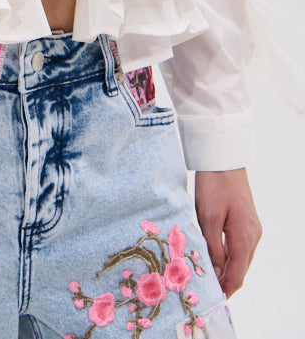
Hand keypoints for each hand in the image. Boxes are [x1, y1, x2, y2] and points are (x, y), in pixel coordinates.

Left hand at [194, 168, 261, 297]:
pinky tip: (216, 257)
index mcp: (244, 237)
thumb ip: (212, 247)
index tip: (212, 300)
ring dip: (227, 269)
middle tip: (206, 290)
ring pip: (241, 259)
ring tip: (208, 276)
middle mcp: (253, 236)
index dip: (225, 289)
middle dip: (226, 282)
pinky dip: (230, 257)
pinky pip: (240, 247)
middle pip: (241, 269)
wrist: (224, 159)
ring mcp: (253, 228)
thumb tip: (216, 272)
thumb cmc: (213, 185)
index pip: (237, 275)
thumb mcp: (207, 217)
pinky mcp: (248, 221)